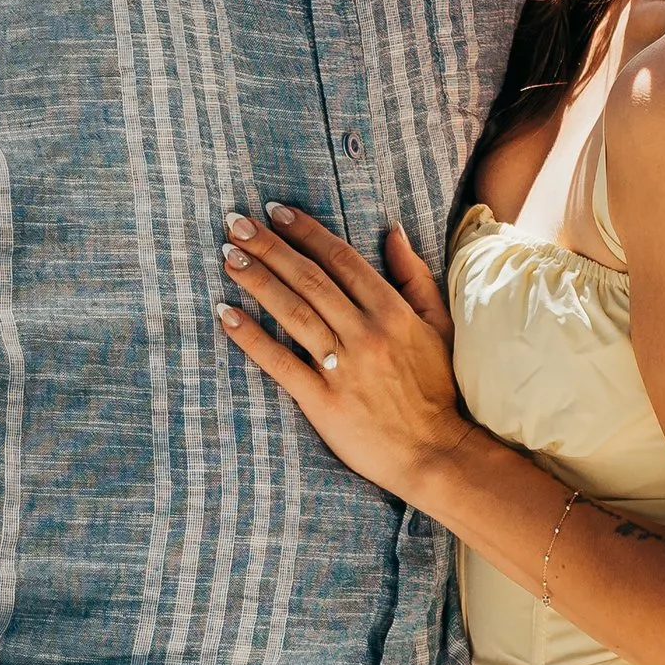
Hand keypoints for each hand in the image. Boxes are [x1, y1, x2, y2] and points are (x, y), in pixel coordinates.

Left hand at [217, 207, 467, 504]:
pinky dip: (251, 337)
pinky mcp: (322, 401)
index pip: (340, 259)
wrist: (435, 452)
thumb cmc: (436, 388)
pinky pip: (280, 363)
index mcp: (392, 311)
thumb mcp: (438, 326)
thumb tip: (391, 231)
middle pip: (309, 279)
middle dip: (269, 247)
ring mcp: (342, 367)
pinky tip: (226, 314)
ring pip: (293, 312)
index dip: (305, 231)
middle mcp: (365, 334)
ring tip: (228, 257)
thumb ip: (414, 277)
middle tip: (237, 223)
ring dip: (257, 281)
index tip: (276, 212)